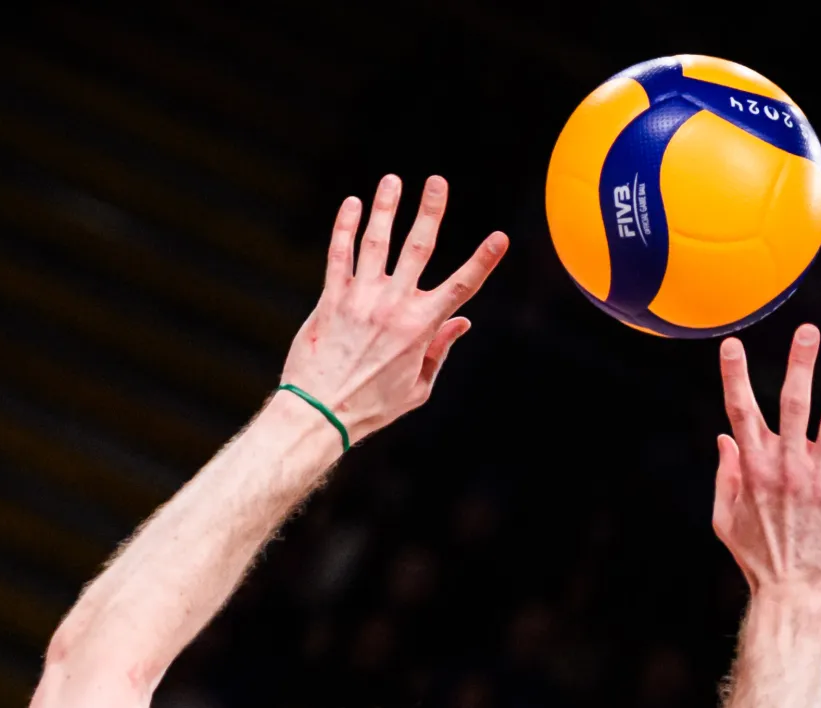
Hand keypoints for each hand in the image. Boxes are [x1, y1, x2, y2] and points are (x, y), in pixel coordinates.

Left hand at [280, 174, 507, 441]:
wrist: (320, 414)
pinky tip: (351, 205)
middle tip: (437, 182)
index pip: (461, 287)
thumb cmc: (371, 406)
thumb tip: (462, 323)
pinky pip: (338, 256)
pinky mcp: (330, 300)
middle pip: (417, 249)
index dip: (483, 261)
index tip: (500, 237)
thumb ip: (440, 350)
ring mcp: (359, 300)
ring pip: (376, 243)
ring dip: (385, 209)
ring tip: (392, 181)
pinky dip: (344, 228)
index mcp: (421, 328)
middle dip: (430, 211)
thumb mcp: (417, 387)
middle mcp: (392, 307)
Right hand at [713, 325, 820, 606]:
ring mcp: (820, 478)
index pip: (740, 412)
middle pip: (792, 405)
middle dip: (800, 365)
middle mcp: (786, 468)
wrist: (796, 594)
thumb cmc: (758, 559)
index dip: (735, 376)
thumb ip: (724, 476)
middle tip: (808, 331)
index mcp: (753, 470)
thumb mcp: (725, 520)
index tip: (731, 344)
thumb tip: (723, 438)